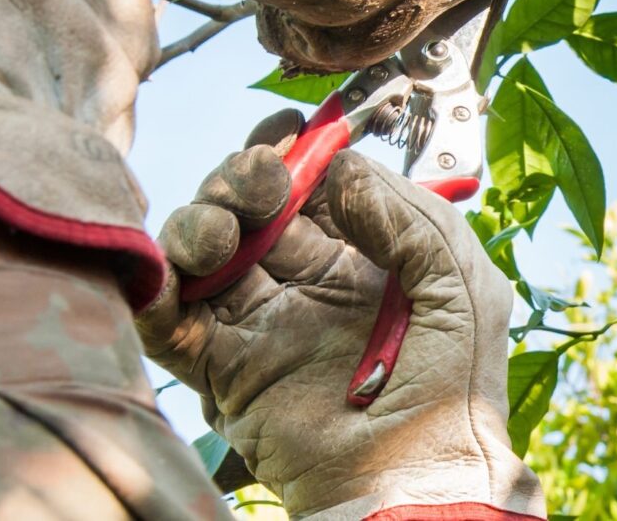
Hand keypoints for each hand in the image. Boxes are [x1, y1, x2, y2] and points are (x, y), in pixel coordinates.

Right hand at [137, 111, 544, 518]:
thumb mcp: (461, 281)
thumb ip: (411, 212)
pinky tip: (167, 274)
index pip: (311, 190)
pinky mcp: (224, 373)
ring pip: (206, 254)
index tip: (287, 133)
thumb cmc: (454, 387)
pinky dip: (155, 293)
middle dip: (243, 179)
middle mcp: (307, 287)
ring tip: (221, 235)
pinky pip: (172, 325)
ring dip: (199, 225)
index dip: (293, 155)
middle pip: (252, 211)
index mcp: (362, 261)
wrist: (416, 482)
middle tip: (260, 182)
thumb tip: (341, 168)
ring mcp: (262, 327)